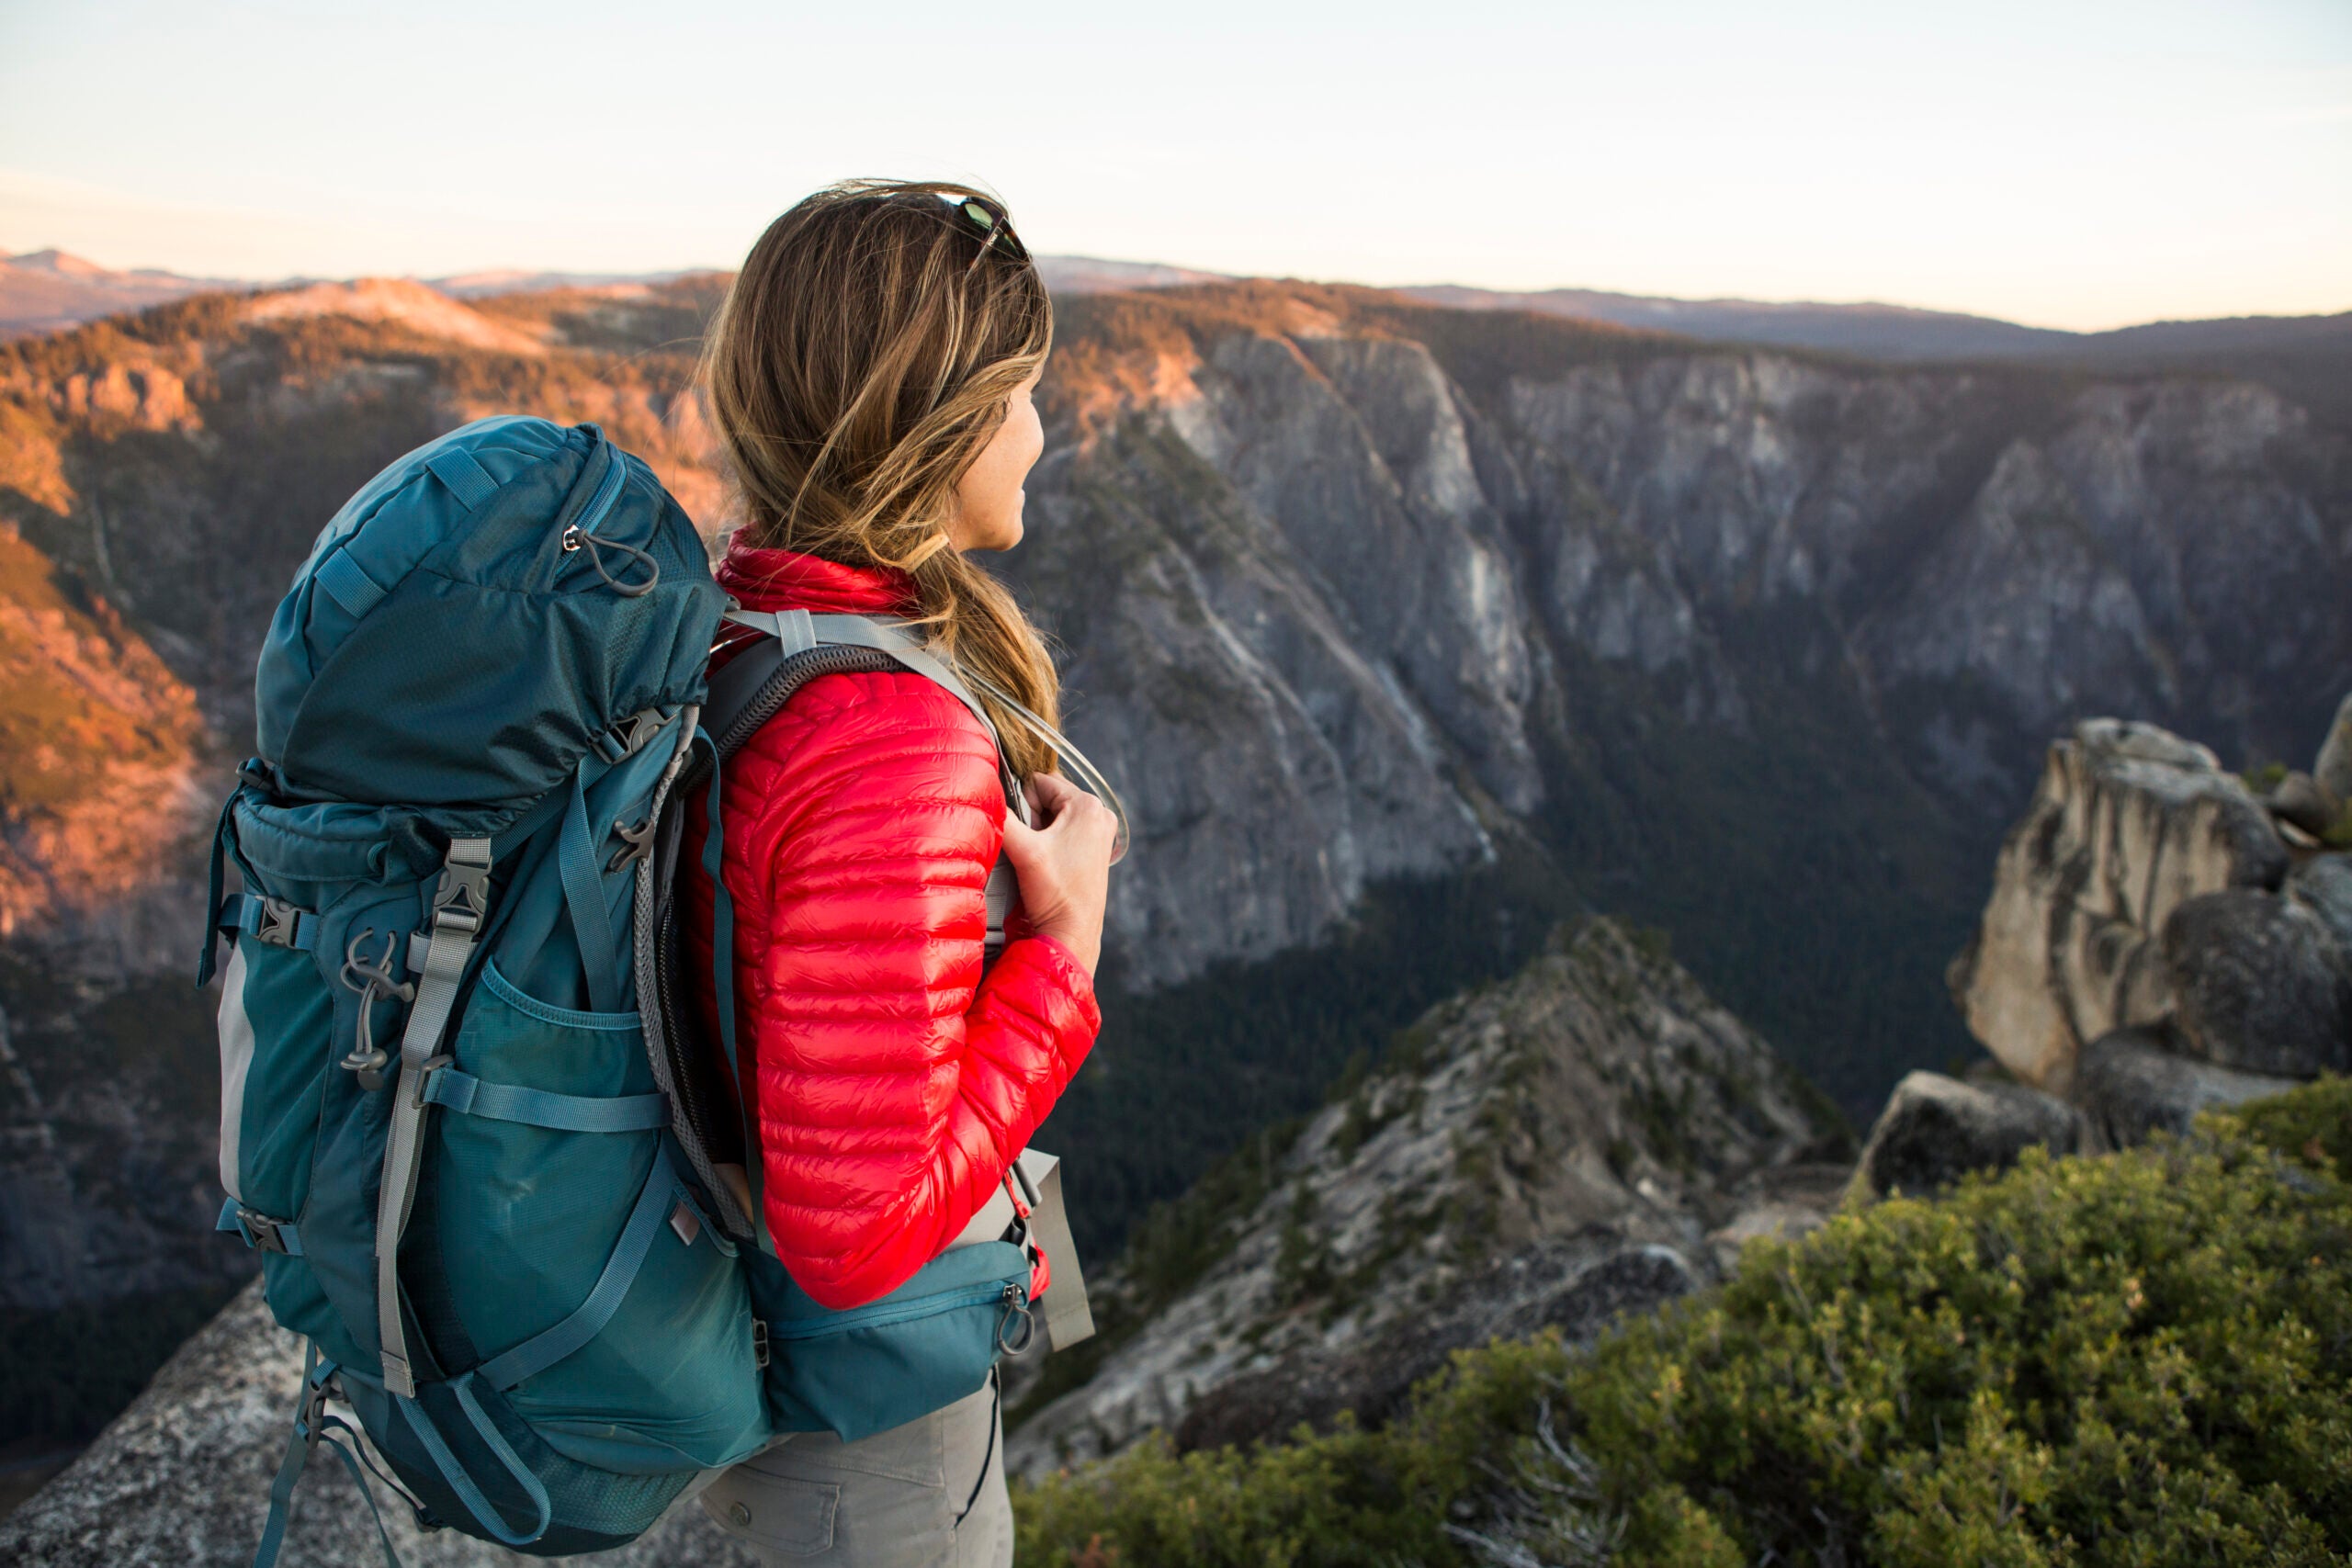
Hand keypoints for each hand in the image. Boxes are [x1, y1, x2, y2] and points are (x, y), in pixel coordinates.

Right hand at [1000, 771, 1116, 975]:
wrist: (1072, 932)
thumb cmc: (1055, 893)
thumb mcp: (1023, 850)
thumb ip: (1002, 817)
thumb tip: (985, 797)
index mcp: (1087, 805)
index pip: (1040, 783)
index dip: (1024, 805)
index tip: (1028, 835)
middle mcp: (1100, 813)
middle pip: (1050, 797)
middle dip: (1034, 818)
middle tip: (1035, 849)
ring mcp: (1101, 831)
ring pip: (1056, 814)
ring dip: (1041, 831)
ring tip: (1043, 858)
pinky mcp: (1096, 848)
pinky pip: (1065, 830)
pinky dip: (1052, 841)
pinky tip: (1051, 863)